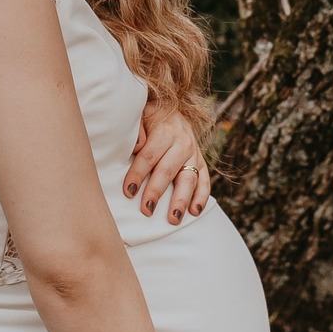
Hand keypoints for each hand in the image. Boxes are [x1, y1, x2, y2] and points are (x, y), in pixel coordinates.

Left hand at [123, 103, 209, 222]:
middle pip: (168, 170)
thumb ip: (137, 130)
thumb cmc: (150, 119)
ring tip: (173, 219)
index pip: (149, 155)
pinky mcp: (201, 164)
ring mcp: (194, 154)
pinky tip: (194, 212)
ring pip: (188, 180)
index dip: (138, 173)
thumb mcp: (140, 116)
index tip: (128, 190)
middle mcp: (183, 142)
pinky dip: (201, 198)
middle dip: (156, 191)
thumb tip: (137, 147)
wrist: (173, 112)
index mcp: (165, 130)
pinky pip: (204, 182)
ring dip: (180, 200)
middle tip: (146, 210)